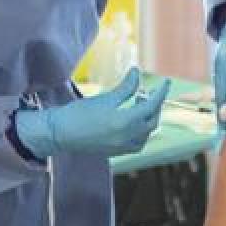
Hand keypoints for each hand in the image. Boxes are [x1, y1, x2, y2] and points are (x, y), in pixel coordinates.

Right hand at [14, 68, 168, 157]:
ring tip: (140, 105)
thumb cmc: (79, 113)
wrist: (59, 134)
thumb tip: (137, 72)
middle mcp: (127, 137)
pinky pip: (138, 143)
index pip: (152, 106)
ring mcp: (122, 147)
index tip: (166, 82)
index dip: (161, 92)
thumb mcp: (105, 98)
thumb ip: (125, 87)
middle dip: (155, 105)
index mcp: (125, 122)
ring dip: (149, 119)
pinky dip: (142, 132)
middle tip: (149, 92)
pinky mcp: (116, 152)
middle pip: (152, 121)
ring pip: (147, 134)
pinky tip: (135, 123)